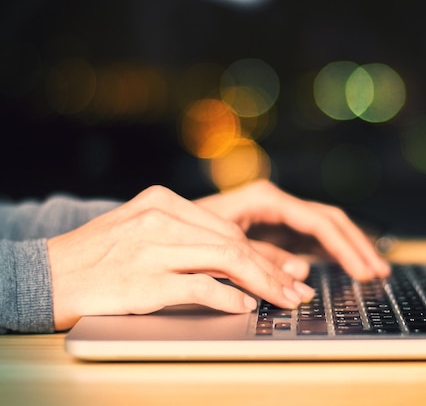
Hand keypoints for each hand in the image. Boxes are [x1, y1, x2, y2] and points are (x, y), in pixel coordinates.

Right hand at [47, 185, 315, 330]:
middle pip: (233, 243)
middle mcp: (161, 218)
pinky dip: (228, 298)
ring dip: (262, 284)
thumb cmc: (99, 256)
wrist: (47, 274)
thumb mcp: (143, 231)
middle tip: (295, 291)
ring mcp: (152, 248)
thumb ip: (187, 238)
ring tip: (283, 300)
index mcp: (163, 201)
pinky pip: (200, 287)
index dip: (263, 253)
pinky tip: (245, 307)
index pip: (228, 229)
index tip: (287, 271)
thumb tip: (238, 263)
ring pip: (226, 260)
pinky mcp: (145, 279)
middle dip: (272, 270)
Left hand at [195, 180, 389, 279]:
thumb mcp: (223, 247)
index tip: (362, 270)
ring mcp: (276, 215)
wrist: (163, 229)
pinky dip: (330, 252)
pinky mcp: (274, 229)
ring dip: (349, 248)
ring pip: (325, 228)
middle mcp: (275, 202)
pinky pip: (311, 238)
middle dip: (356, 246)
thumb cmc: (186, 231)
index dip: (345, 247)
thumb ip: (262, 259)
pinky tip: (346, 265)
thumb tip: (300, 274)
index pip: (319, 221)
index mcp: (266, 198)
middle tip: (379, 271)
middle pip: (330, 220)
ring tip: (372, 270)